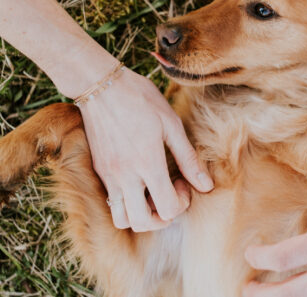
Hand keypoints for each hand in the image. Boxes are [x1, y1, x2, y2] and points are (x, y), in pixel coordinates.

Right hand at [79, 68, 213, 231]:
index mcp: (148, 163)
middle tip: (170, 193)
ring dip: (141, 215)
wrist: (101, 84)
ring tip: (152, 193)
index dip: (182, 203)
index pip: (168, 208)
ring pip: (123, 219)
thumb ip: (188, 158)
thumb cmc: (140, 98)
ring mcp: (109, 176)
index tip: (183, 182)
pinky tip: (139, 182)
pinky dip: (127, 204)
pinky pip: (112, 203)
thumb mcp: (171, 124)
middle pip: (144, 222)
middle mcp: (125, 176)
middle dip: (163, 217)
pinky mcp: (99, 171)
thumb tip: (206, 186)